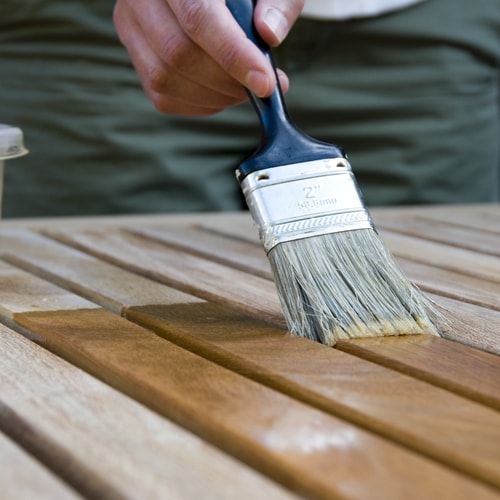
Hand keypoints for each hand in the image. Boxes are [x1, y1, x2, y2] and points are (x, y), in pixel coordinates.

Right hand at [113, 0, 303, 115]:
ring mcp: (132, 27)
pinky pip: (164, 97)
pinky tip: (224, 92)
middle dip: (227, 81)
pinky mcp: (136, 57)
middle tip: (262, 86)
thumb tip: (269, 33)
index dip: (233, 55)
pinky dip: (201, 104)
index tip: (265, 83)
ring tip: (245, 88)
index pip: (197, 17)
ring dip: (215, 96)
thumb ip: (276, 2)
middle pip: (178, 53)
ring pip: (166, 79)